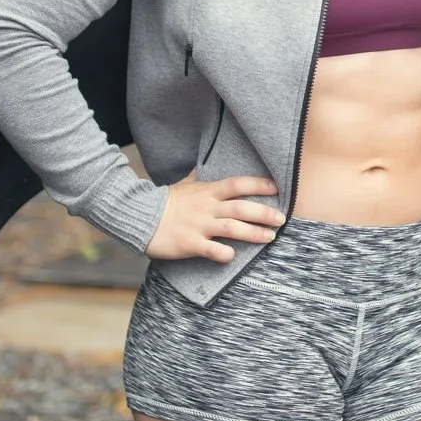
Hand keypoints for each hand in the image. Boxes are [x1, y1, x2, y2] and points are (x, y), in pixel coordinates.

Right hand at [145, 172, 283, 262]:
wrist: (138, 215)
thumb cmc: (162, 202)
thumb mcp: (182, 185)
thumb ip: (195, 177)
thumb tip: (199, 164)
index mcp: (207, 192)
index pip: (237, 184)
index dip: (258, 184)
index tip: (276, 187)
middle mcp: (207, 207)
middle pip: (242, 208)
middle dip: (264, 213)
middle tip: (282, 219)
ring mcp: (199, 225)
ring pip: (233, 228)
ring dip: (254, 233)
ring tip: (270, 238)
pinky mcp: (190, 243)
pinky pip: (212, 250)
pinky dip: (225, 253)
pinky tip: (234, 256)